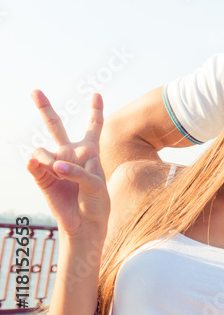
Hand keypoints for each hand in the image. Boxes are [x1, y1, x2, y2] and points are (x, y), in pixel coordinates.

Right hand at [26, 91, 109, 240]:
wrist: (85, 223)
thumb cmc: (97, 202)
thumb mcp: (96, 184)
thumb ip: (79, 171)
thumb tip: (54, 165)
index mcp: (90, 151)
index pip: (93, 126)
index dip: (94, 110)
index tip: (96, 93)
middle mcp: (70, 153)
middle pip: (55, 125)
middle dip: (44, 108)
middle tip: (34, 91)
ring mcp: (54, 164)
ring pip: (43, 150)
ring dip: (51, 161)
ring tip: (60, 174)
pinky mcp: (42, 177)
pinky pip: (35, 164)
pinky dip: (40, 165)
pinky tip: (43, 166)